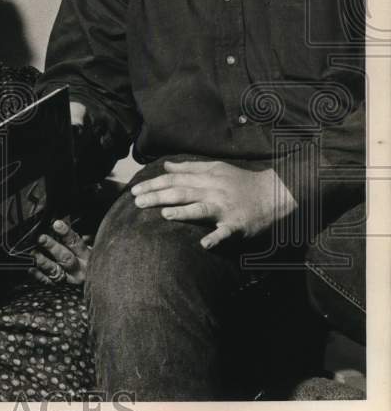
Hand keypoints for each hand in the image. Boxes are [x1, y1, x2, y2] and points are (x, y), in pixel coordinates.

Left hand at [30, 218, 90, 285]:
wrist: (94, 282)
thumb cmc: (86, 260)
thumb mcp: (84, 247)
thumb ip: (71, 236)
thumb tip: (59, 221)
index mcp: (85, 255)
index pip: (76, 242)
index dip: (66, 233)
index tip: (56, 224)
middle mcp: (79, 269)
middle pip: (66, 258)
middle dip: (52, 247)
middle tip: (41, 238)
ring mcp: (69, 279)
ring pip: (56, 271)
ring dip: (43, 261)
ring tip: (34, 253)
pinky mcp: (61, 287)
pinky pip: (49, 282)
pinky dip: (39, 276)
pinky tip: (31, 269)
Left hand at [131, 160, 296, 248]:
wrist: (274, 193)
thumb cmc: (242, 182)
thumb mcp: (216, 168)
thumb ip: (189, 167)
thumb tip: (166, 166)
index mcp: (207, 178)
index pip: (175, 179)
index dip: (154, 183)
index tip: (135, 190)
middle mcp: (213, 191)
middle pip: (182, 192)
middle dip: (158, 196)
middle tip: (136, 202)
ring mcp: (225, 208)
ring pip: (201, 208)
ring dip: (183, 212)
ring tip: (165, 214)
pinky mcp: (238, 224)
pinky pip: (226, 232)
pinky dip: (217, 237)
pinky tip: (205, 244)